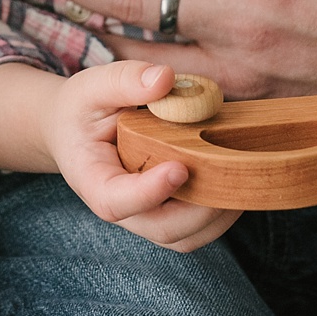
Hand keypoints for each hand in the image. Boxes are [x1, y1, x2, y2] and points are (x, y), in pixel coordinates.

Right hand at [41, 61, 239, 252]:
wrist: (75, 129)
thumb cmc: (81, 109)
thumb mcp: (92, 86)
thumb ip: (124, 79)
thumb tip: (165, 78)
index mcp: (92, 181)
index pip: (116, 202)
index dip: (149, 192)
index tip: (179, 168)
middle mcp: (120, 207)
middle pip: (162, 229)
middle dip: (201, 212)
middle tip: (229, 174)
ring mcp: (145, 216)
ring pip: (185, 237)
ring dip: (217, 216)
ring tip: (240, 177)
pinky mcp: (166, 213)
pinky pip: (197, 229)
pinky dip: (220, 214)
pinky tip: (234, 179)